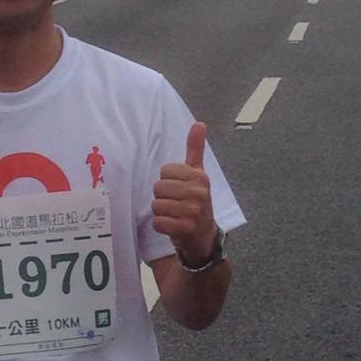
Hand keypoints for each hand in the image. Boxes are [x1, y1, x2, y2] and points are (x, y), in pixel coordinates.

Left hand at [152, 121, 216, 261]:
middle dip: (163, 198)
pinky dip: (161, 226)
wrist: (204, 237)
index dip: (167, 181)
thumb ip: (195, 149)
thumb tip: (199, 123)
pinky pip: (158, 222)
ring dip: (161, 213)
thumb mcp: (197, 174)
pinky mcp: (186, 228)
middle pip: (158, 188)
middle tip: (176, 204)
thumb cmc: (196, 202)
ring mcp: (193, 211)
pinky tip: (173, 227)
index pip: (165, 171)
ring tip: (175, 215)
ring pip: (156, 205)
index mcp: (199, 176)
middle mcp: (198, 192)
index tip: (179, 189)